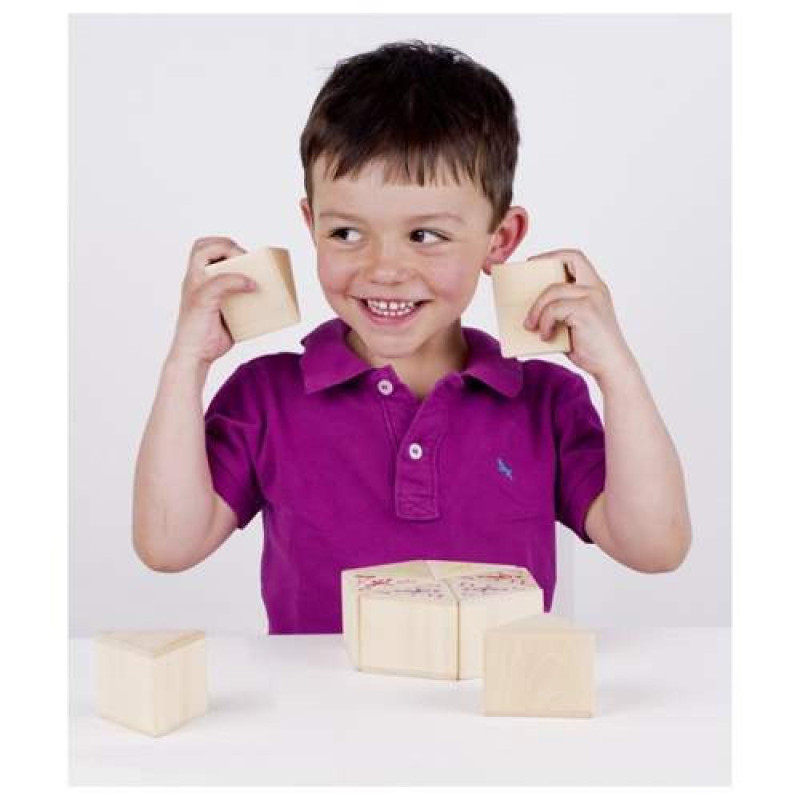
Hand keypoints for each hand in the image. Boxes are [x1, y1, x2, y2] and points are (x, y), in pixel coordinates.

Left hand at [167, 236, 257, 366]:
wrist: (197, 355)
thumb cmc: (194, 327)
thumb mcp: (205, 299)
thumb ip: (225, 283)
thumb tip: (250, 280)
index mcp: (195, 276)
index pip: (204, 247)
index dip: (222, 246)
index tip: (238, 259)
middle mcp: (205, 282)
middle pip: (215, 253)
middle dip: (232, 250)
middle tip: (247, 260)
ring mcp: (217, 294)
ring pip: (229, 271)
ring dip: (243, 270)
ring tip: (256, 274)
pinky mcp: (228, 307)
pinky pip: (240, 292)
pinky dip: (250, 289)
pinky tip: (259, 295)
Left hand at [523, 249, 635, 380]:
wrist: (611, 366)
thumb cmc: (590, 347)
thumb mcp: (571, 323)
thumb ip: (557, 311)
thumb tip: (527, 309)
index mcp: (595, 287)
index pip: (575, 257)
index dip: (553, 255)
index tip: (534, 262)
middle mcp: (596, 288)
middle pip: (564, 264)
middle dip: (540, 273)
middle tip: (524, 290)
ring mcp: (592, 297)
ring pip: (552, 291)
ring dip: (536, 309)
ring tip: (530, 326)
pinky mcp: (586, 311)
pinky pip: (553, 309)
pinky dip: (544, 323)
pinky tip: (546, 336)